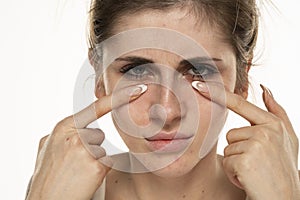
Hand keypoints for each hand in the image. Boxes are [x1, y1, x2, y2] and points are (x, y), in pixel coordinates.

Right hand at [26, 84, 146, 199]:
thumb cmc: (47, 179)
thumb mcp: (46, 149)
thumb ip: (63, 134)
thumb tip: (76, 126)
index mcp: (62, 128)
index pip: (96, 107)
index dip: (120, 97)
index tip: (138, 88)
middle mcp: (74, 135)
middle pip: (98, 134)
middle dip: (90, 148)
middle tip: (74, 165)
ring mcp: (86, 149)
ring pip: (102, 149)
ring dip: (94, 160)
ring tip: (76, 173)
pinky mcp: (97, 165)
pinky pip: (107, 162)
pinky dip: (99, 171)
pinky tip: (84, 179)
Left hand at [192, 81, 299, 199]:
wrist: (284, 199)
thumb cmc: (282, 169)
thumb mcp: (287, 139)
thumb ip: (277, 112)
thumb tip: (265, 88)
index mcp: (274, 124)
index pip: (240, 103)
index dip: (217, 93)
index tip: (197, 84)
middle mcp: (267, 131)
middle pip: (231, 134)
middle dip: (239, 150)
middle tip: (257, 164)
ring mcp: (257, 144)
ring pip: (228, 148)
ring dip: (237, 162)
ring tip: (254, 171)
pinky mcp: (245, 159)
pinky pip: (227, 161)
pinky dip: (234, 173)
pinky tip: (248, 179)